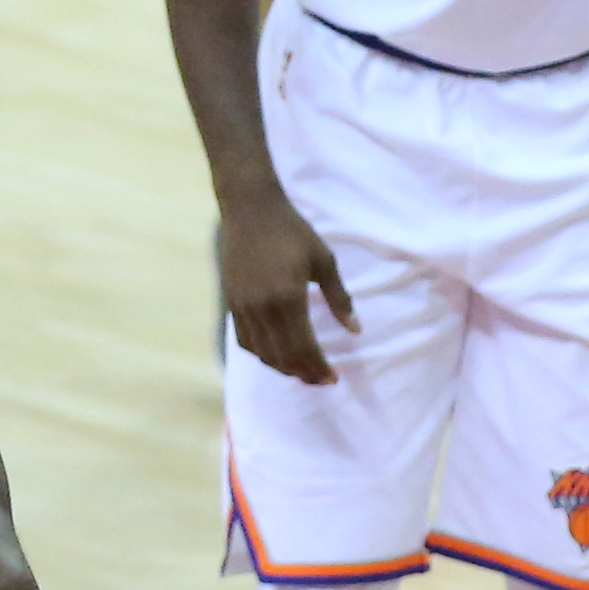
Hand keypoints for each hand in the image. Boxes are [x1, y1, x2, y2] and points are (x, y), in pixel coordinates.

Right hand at [220, 184, 356, 385]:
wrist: (250, 208)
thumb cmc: (292, 230)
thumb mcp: (323, 260)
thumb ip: (339, 298)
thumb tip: (356, 330)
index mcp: (288, 297)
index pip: (304, 347)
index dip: (319, 368)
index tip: (333, 378)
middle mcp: (263, 308)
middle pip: (283, 356)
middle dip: (304, 373)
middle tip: (321, 381)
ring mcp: (243, 306)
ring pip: (262, 352)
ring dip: (282, 367)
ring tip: (301, 372)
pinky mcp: (232, 302)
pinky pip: (245, 339)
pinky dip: (261, 354)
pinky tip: (275, 355)